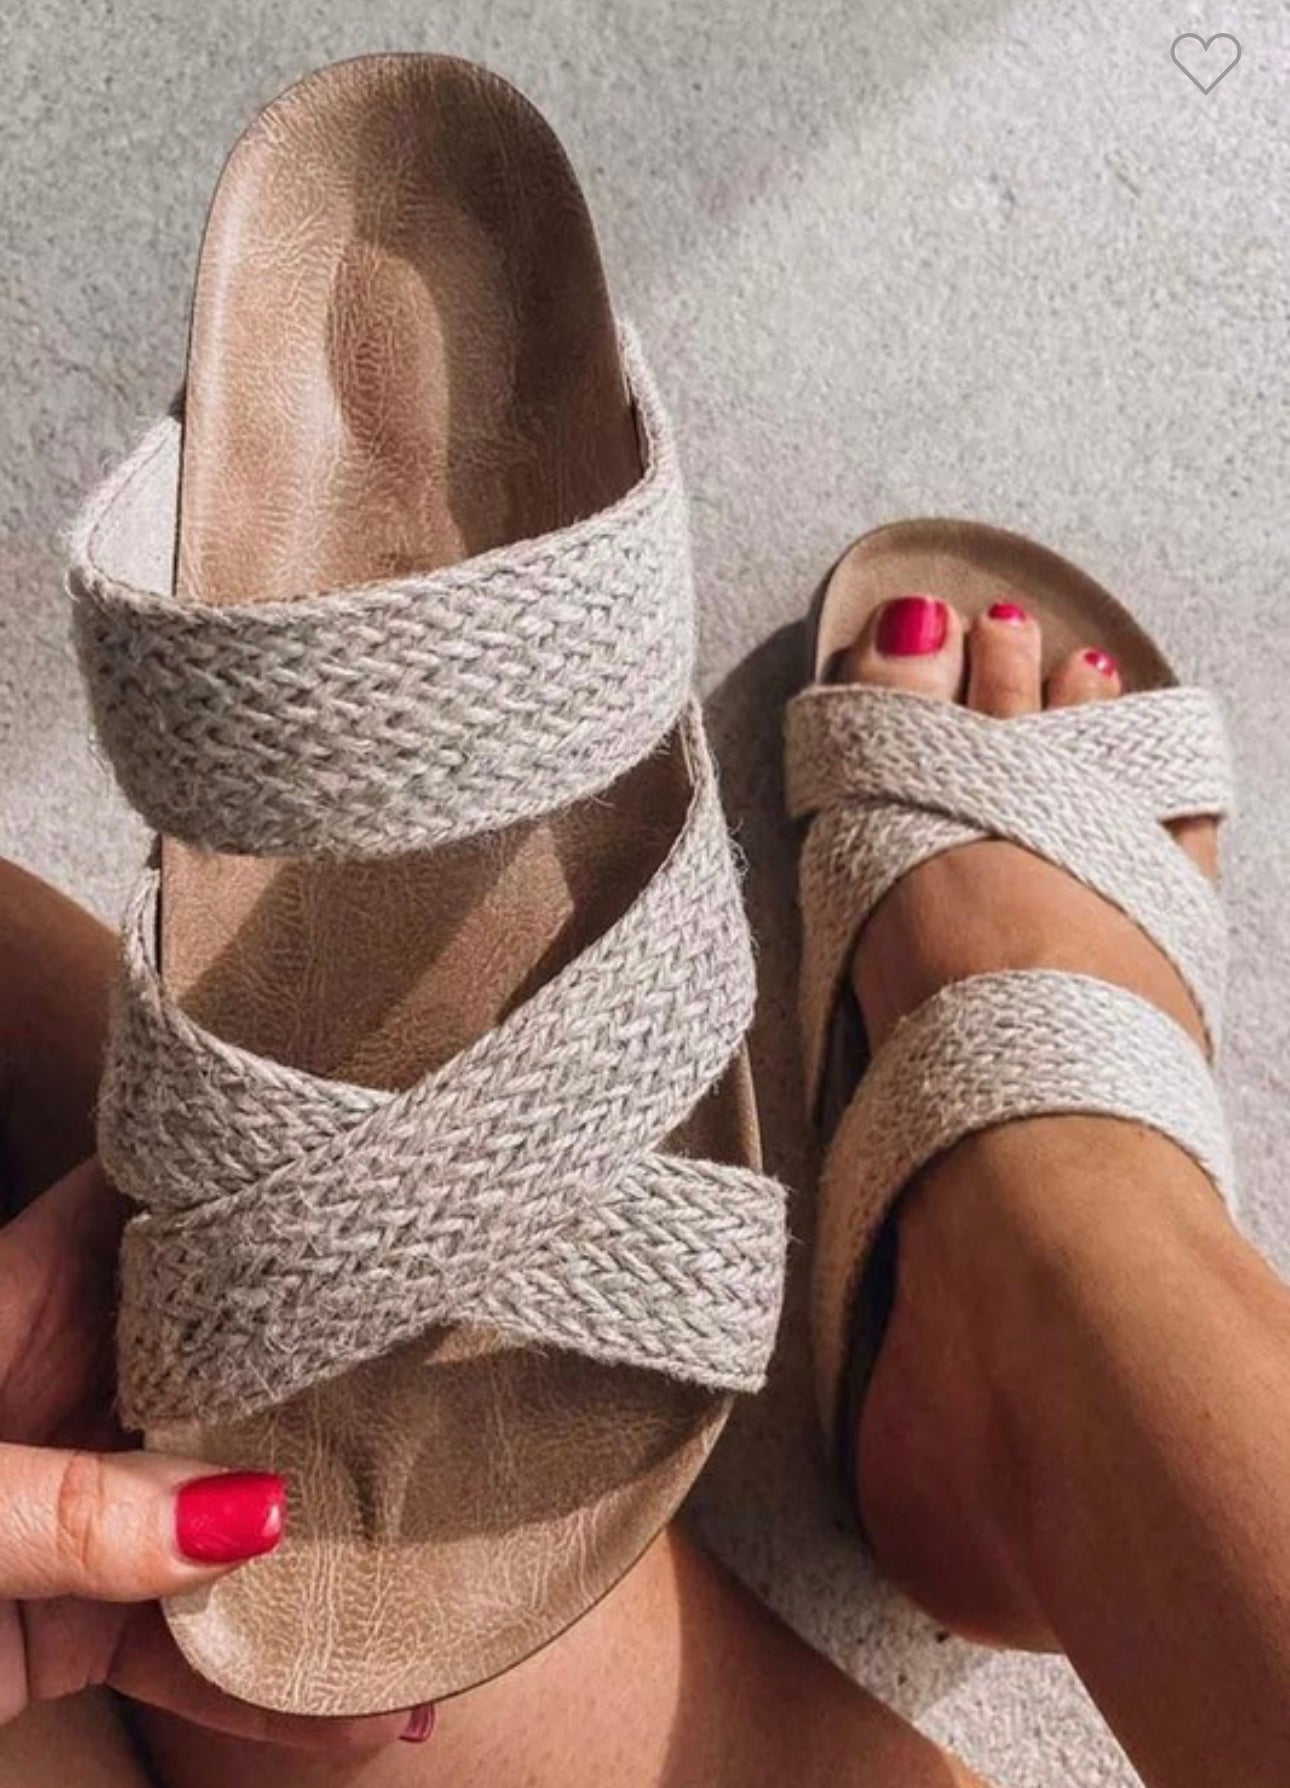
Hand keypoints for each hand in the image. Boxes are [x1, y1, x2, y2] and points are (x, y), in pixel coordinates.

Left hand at [0, 1157, 429, 1748]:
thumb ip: (66, 1512)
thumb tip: (244, 1517)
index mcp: (21, 1307)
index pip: (163, 1206)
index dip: (268, 1179)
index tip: (383, 1175)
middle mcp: (72, 1385)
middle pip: (239, 1362)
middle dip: (350, 1389)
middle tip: (481, 1401)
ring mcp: (84, 1500)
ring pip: (238, 1513)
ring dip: (334, 1566)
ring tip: (449, 1602)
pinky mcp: (79, 1612)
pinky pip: (195, 1643)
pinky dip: (270, 1690)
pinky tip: (364, 1721)